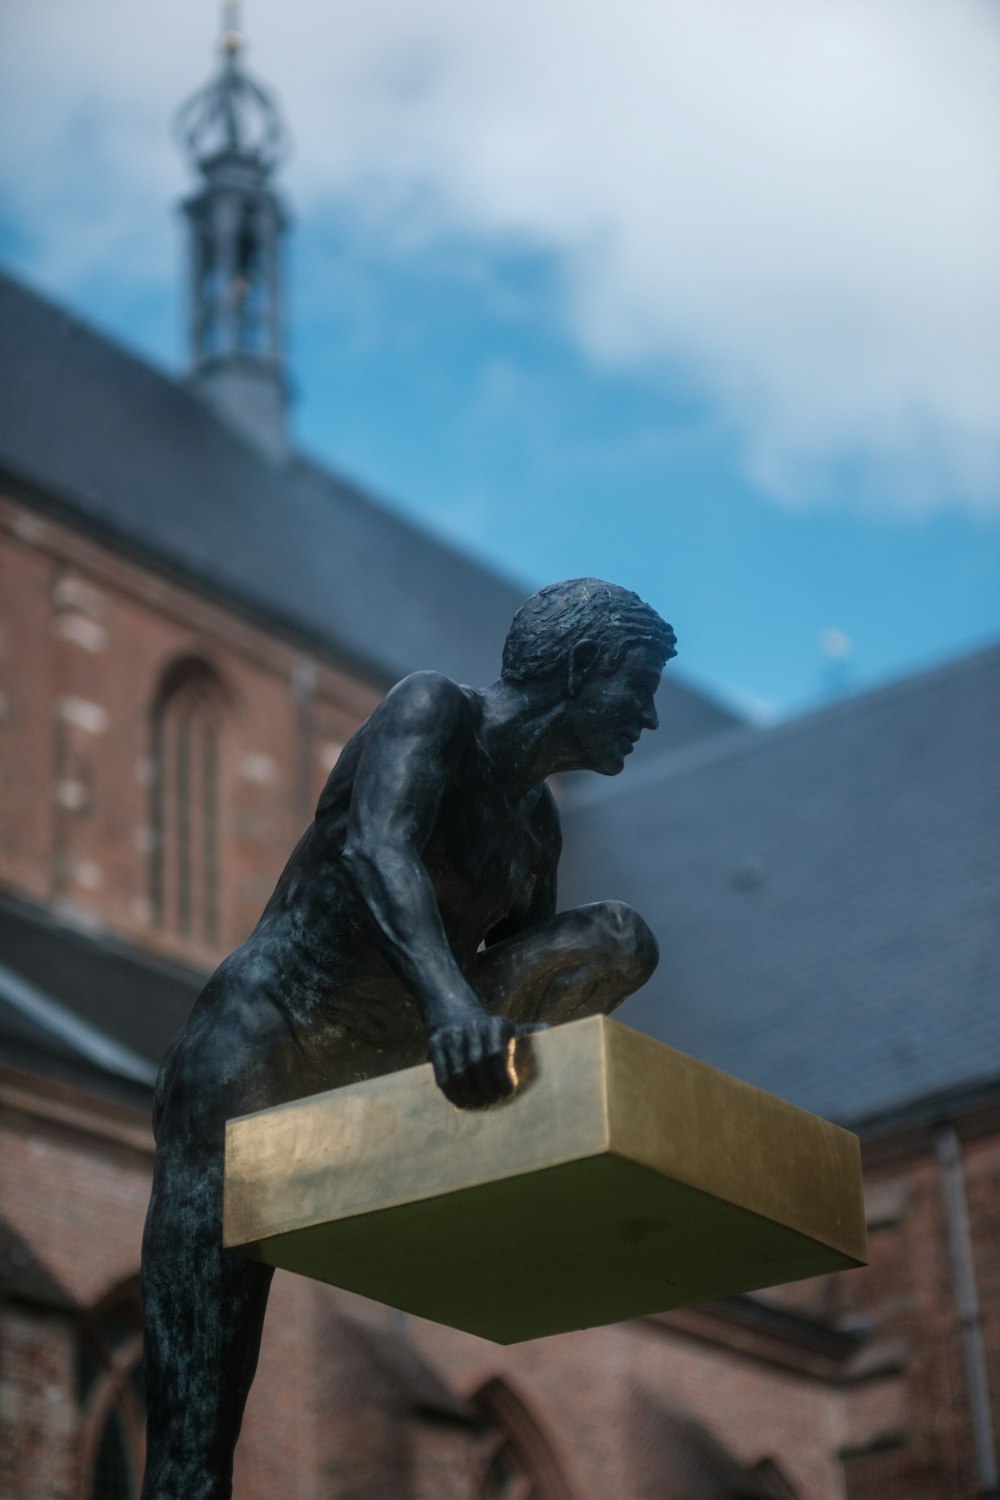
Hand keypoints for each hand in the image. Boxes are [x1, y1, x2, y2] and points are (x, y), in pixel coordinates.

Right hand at [427, 1009, 546, 1108]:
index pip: (497, 1055)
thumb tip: (549, 1031)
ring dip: (469, 1095)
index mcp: (497, 1024)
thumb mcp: (513, 1030)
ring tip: (479, 1106)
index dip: (502, 1078)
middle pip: (476, 1066)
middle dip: (486, 1090)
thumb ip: (530, 1033)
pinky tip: (463, 1103)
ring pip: (458, 1074)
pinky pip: (442, 1076)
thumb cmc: (493, 1033)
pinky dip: (453, 1094)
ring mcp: (451, 1035)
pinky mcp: (434, 1045)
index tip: (508, 1093)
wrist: (456, 1015)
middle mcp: (472, 1026)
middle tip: (493, 1104)